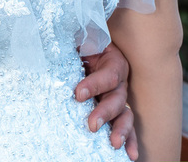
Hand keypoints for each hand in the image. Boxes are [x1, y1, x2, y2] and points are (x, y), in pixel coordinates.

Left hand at [77, 43, 137, 159]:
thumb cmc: (79, 44)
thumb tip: (57, 38)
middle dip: (104, 113)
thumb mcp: (76, 37)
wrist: (81, 50)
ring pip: (125, 115)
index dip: (95, 84)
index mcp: (113, 61)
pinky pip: (126, 127)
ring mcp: (118, 98)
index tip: (78, 94)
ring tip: (114, 144)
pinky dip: (129, 141)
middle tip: (91, 125)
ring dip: (120, 130)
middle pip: (117, 98)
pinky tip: (129, 154)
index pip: (108, 75)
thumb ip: (72, 38)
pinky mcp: (115, 112)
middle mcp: (119, 82)